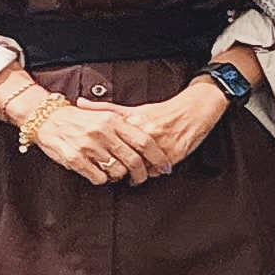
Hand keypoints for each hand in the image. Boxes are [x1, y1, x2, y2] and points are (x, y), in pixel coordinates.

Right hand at [24, 95, 150, 185]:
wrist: (46, 118)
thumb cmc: (78, 119)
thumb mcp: (104, 115)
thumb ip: (125, 126)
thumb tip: (150, 141)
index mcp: (113, 121)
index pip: (144, 141)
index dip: (158, 156)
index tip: (165, 166)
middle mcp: (102, 132)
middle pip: (133, 159)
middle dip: (142, 173)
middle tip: (142, 177)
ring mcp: (88, 146)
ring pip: (117, 171)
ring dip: (120, 176)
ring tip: (117, 174)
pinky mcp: (75, 158)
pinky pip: (98, 177)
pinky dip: (103, 179)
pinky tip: (101, 173)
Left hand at [112, 82, 229, 180]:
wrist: (194, 109)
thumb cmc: (164, 111)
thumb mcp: (133, 107)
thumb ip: (105, 108)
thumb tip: (80, 103)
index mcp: (135, 120)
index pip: (112, 145)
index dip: (106, 155)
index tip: (104, 159)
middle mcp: (147, 132)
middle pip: (125, 159)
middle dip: (120, 167)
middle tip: (116, 171)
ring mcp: (161, 144)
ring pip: (141, 167)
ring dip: (136, 172)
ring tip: (134, 170)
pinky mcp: (174, 154)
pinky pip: (156, 171)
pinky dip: (151, 171)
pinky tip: (150, 167)